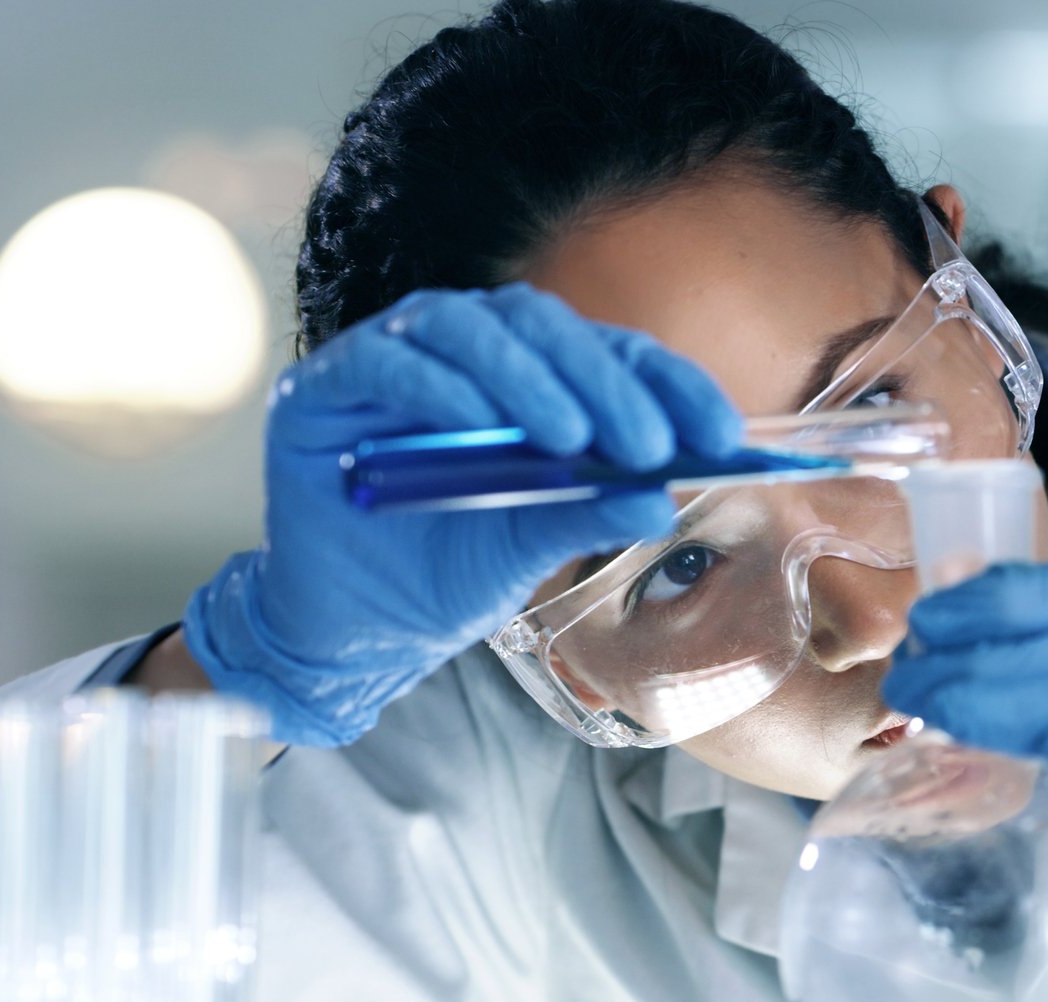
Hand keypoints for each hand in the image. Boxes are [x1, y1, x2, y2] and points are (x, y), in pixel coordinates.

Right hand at [182, 284, 741, 745]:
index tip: (722, 435)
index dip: (668, 383)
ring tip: (571, 439)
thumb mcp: (534, 546)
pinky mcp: (324, 385)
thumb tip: (662, 498)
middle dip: (605, 381)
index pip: (608, 353)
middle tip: (650, 443)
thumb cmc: (448, 574)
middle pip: (541, 325)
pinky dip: (439, 388)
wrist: (357, 630)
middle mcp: (463, 354)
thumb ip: (590, 510)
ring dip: (527, 378)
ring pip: (467, 326)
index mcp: (528, 379)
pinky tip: (482, 430)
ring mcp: (391, 359)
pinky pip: (386, 360)